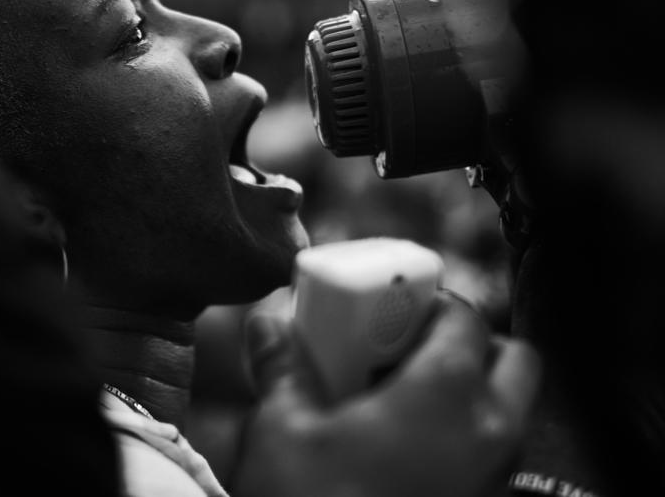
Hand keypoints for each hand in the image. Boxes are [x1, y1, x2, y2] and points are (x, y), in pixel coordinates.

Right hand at [228, 294, 540, 496]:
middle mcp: (490, 432)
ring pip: (507, 411)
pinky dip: (463, 437)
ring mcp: (495, 479)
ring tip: (400, 398)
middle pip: (513, 361)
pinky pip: (492, 456)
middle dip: (471, 343)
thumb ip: (282, 369)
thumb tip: (267, 325)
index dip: (430, 301)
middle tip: (412, 347)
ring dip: (470, 391)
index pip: (463, 317)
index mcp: (447, 393)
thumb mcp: (285, 432)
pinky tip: (402, 449)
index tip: (393, 305)